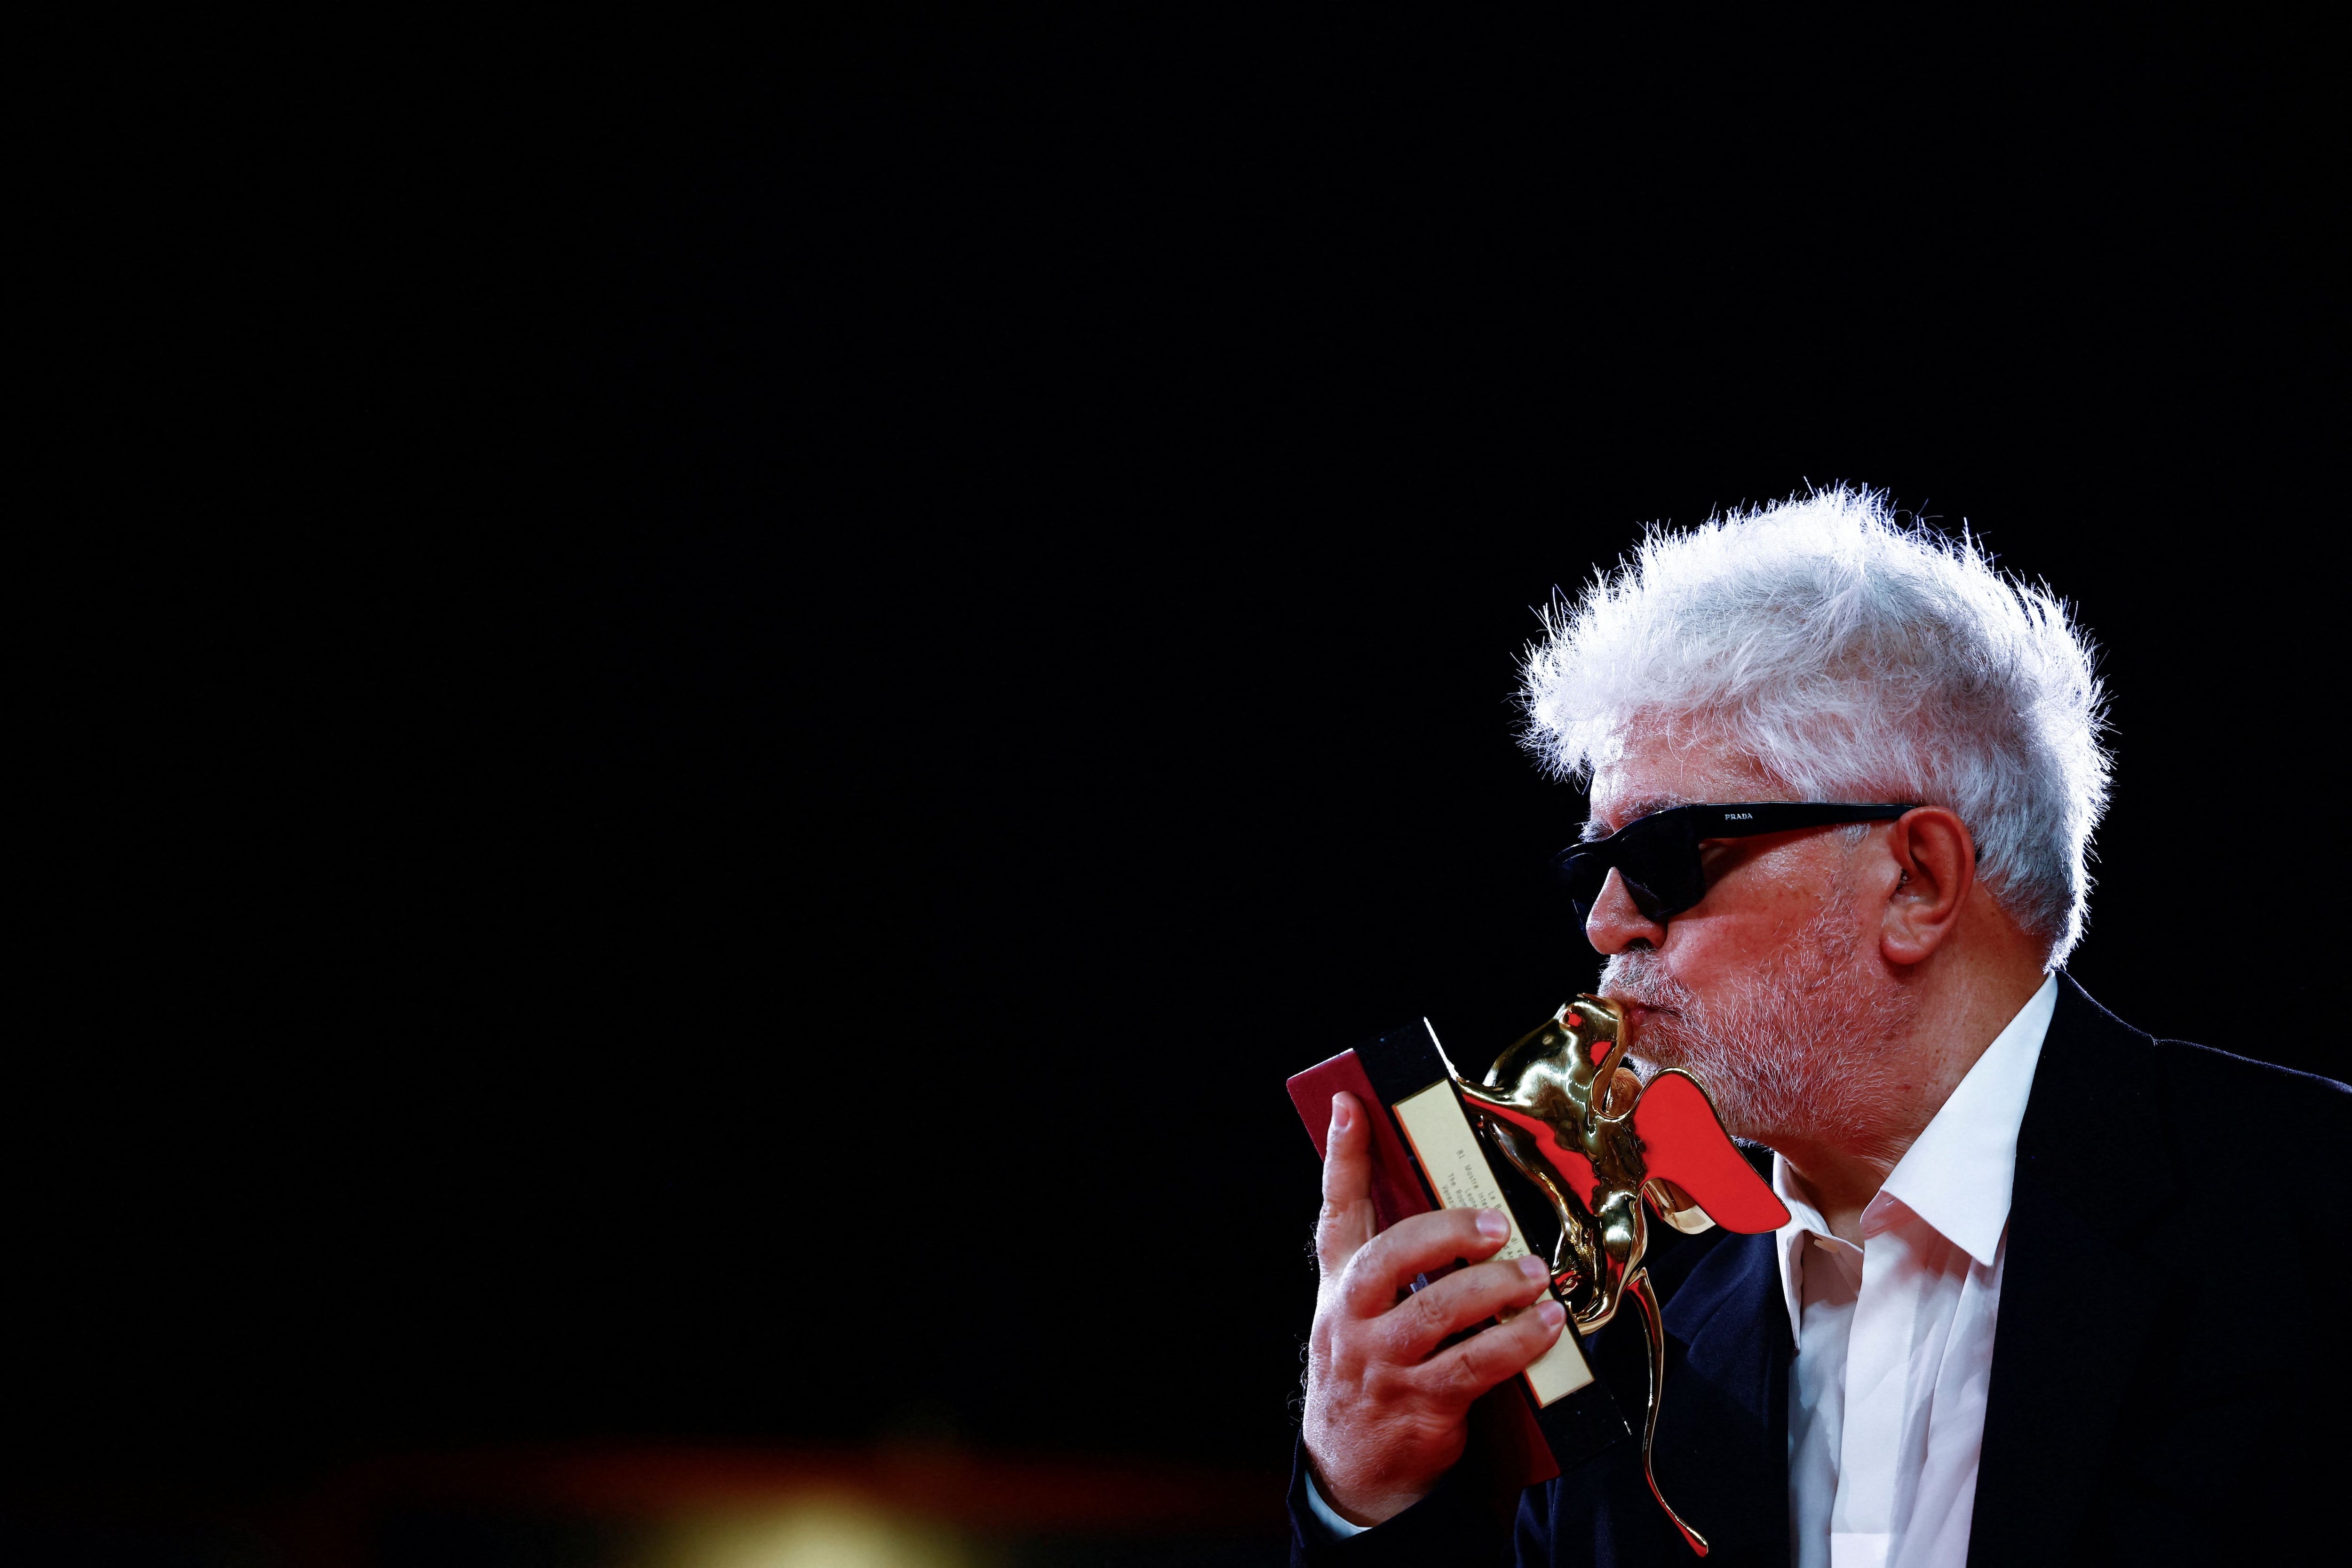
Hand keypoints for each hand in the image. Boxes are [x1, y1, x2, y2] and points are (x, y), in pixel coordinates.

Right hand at [1302, 1091, 1567, 1525]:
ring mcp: (1381, 1364)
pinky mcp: (1419, 1405)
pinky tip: (1548, 1325)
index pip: (1337, 1211)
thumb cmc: (1371, 1373)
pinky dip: (1518, 1342)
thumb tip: (1456, 1212)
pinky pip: (1474, 1366)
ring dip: (1494, 1287)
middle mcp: (1350, 1320)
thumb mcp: (1361, 1317)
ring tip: (1532, 1272)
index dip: (1343, 1156)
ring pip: (1436, 1312)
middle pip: (1389, 1257)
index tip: (1351, 1105)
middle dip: (1446, 1232)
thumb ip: (1392, 1268)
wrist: (1353, 1473)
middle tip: (1495, 1223)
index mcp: (1338, 1287)